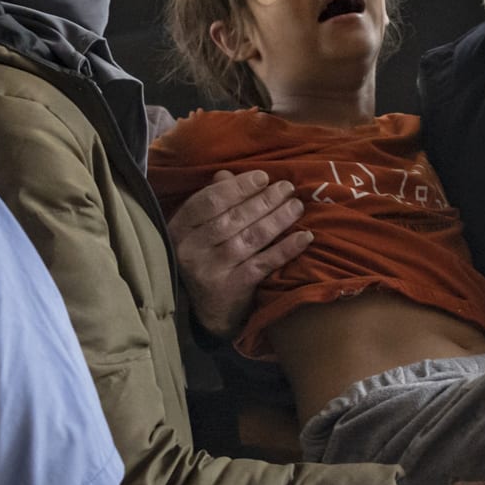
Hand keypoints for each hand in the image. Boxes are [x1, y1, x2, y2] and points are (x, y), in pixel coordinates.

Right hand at [169, 170, 311, 337]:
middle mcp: (192, 250)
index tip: (263, 177)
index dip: (238, 187)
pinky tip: (305, 237)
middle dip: (265, 200)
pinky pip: (265, 263)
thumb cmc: (204, 259)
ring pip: (252, 237)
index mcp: (179, 229)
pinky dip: (287, 248)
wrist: (205, 311)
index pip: (210, 201)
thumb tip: (226, 174)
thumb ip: (211, 201)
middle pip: (234, 217)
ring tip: (297, 206)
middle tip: (287, 188)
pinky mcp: (233, 288)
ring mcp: (213, 270)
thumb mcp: (197, 231)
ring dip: (279, 219)